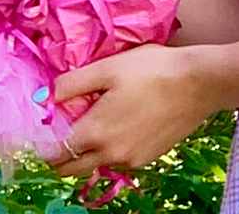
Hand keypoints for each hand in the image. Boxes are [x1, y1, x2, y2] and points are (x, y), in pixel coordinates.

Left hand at [48, 44, 221, 177]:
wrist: (197, 83)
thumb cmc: (149, 70)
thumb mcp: (105, 69)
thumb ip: (70, 85)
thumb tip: (42, 98)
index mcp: (96, 134)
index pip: (56, 154)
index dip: (43, 143)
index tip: (40, 127)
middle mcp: (111, 155)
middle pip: (71, 169)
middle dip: (58, 156)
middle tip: (56, 129)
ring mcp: (131, 160)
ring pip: (94, 165)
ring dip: (83, 152)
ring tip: (85, 121)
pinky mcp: (148, 158)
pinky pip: (116, 160)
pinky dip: (106, 149)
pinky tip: (113, 123)